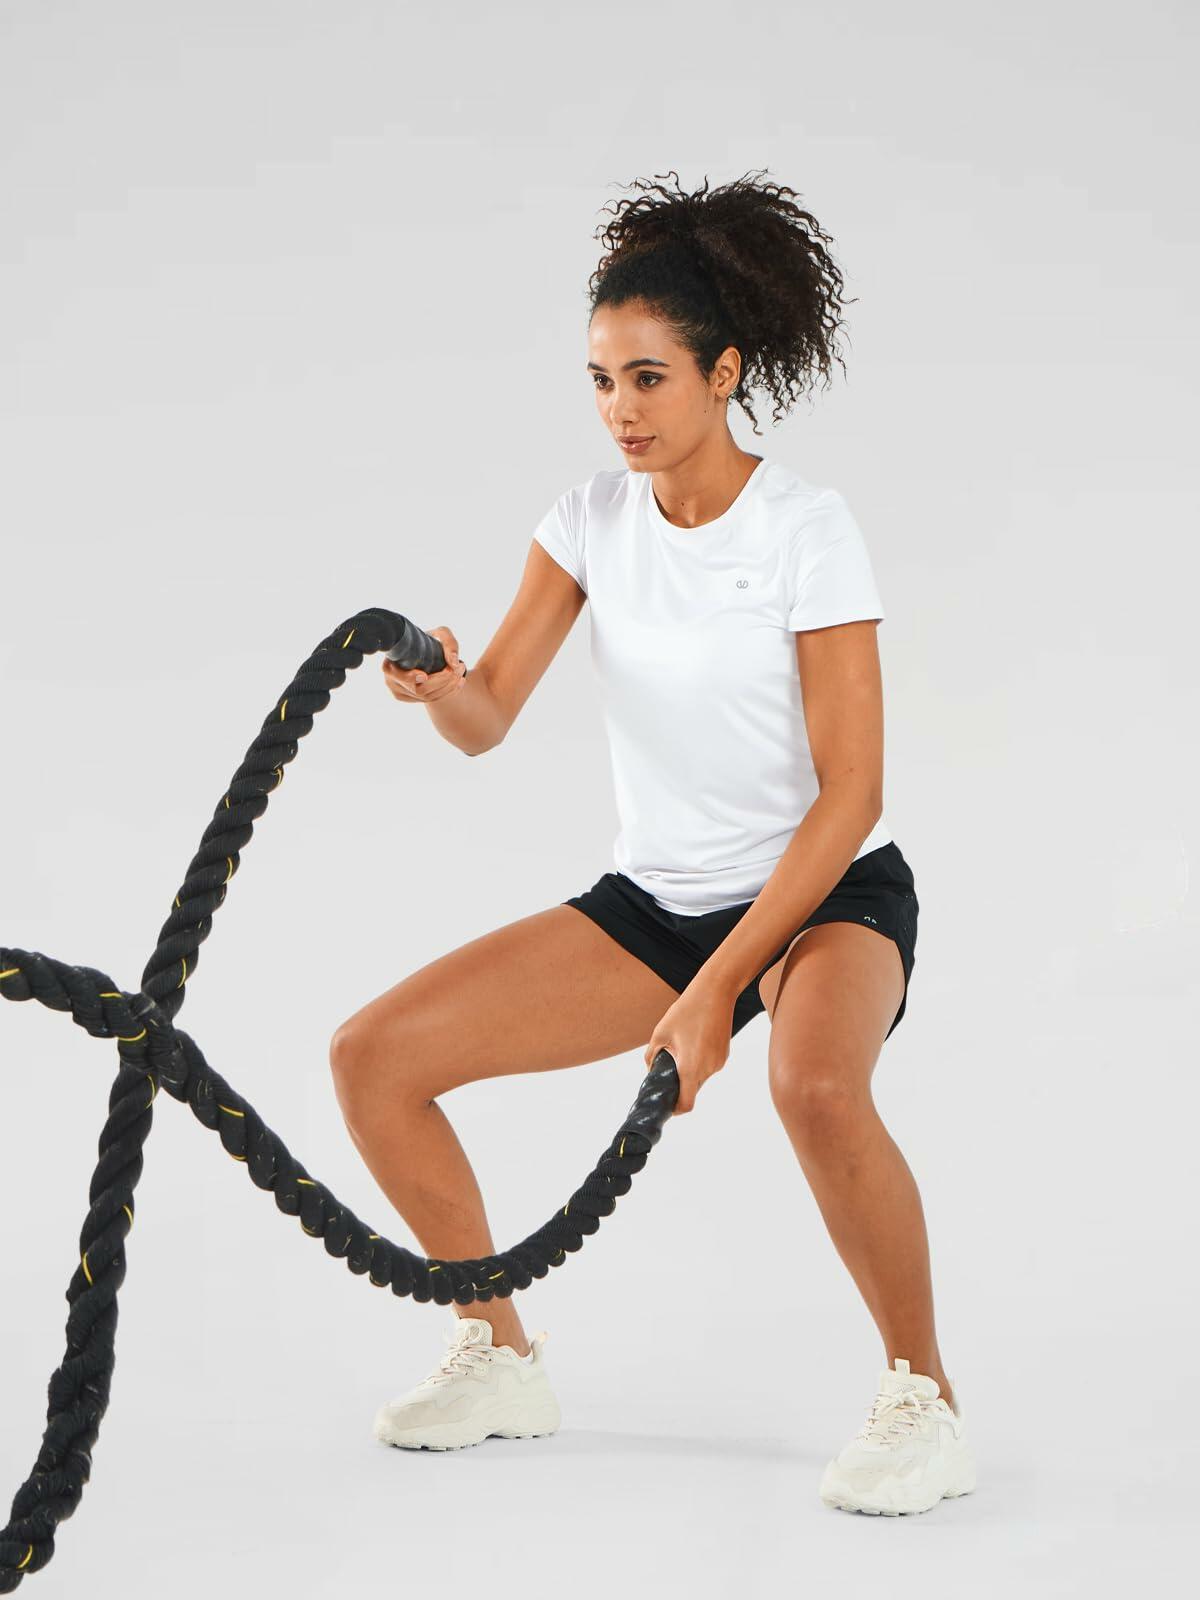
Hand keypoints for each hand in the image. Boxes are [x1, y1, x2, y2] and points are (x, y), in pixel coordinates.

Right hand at [381, 626, 467, 703]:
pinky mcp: (413, 699)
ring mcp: (403, 694)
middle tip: (460, 666)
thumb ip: (449, 642)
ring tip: (462, 670)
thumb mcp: (441, 633)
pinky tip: (461, 681)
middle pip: (419, 690)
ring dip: (449, 686)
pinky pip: (432, 700)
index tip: (424, 675)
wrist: (424, 651)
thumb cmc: (429, 639)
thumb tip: (454, 661)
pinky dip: (449, 692)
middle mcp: (392, 683)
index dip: (410, 678)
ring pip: (428, 698)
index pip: (398, 677)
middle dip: (442, 681)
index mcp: (390, 665)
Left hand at [643, 979, 737, 1115]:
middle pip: (692, 1091)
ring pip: (701, 1078)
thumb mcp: (661, 1032)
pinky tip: (693, 1043)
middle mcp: (708, 1069)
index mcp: (691, 1067)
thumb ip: (652, 1056)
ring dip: (689, 1073)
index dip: (675, 1109)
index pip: (686, 1104)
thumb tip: (650, 1070)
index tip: (665, 1104)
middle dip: (679, 1087)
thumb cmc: (687, 1010)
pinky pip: (709, 1067)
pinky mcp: (724, 1054)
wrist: (716, 991)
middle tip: (665, 1071)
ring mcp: (719, 1062)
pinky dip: (699, 1063)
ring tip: (680, 1050)